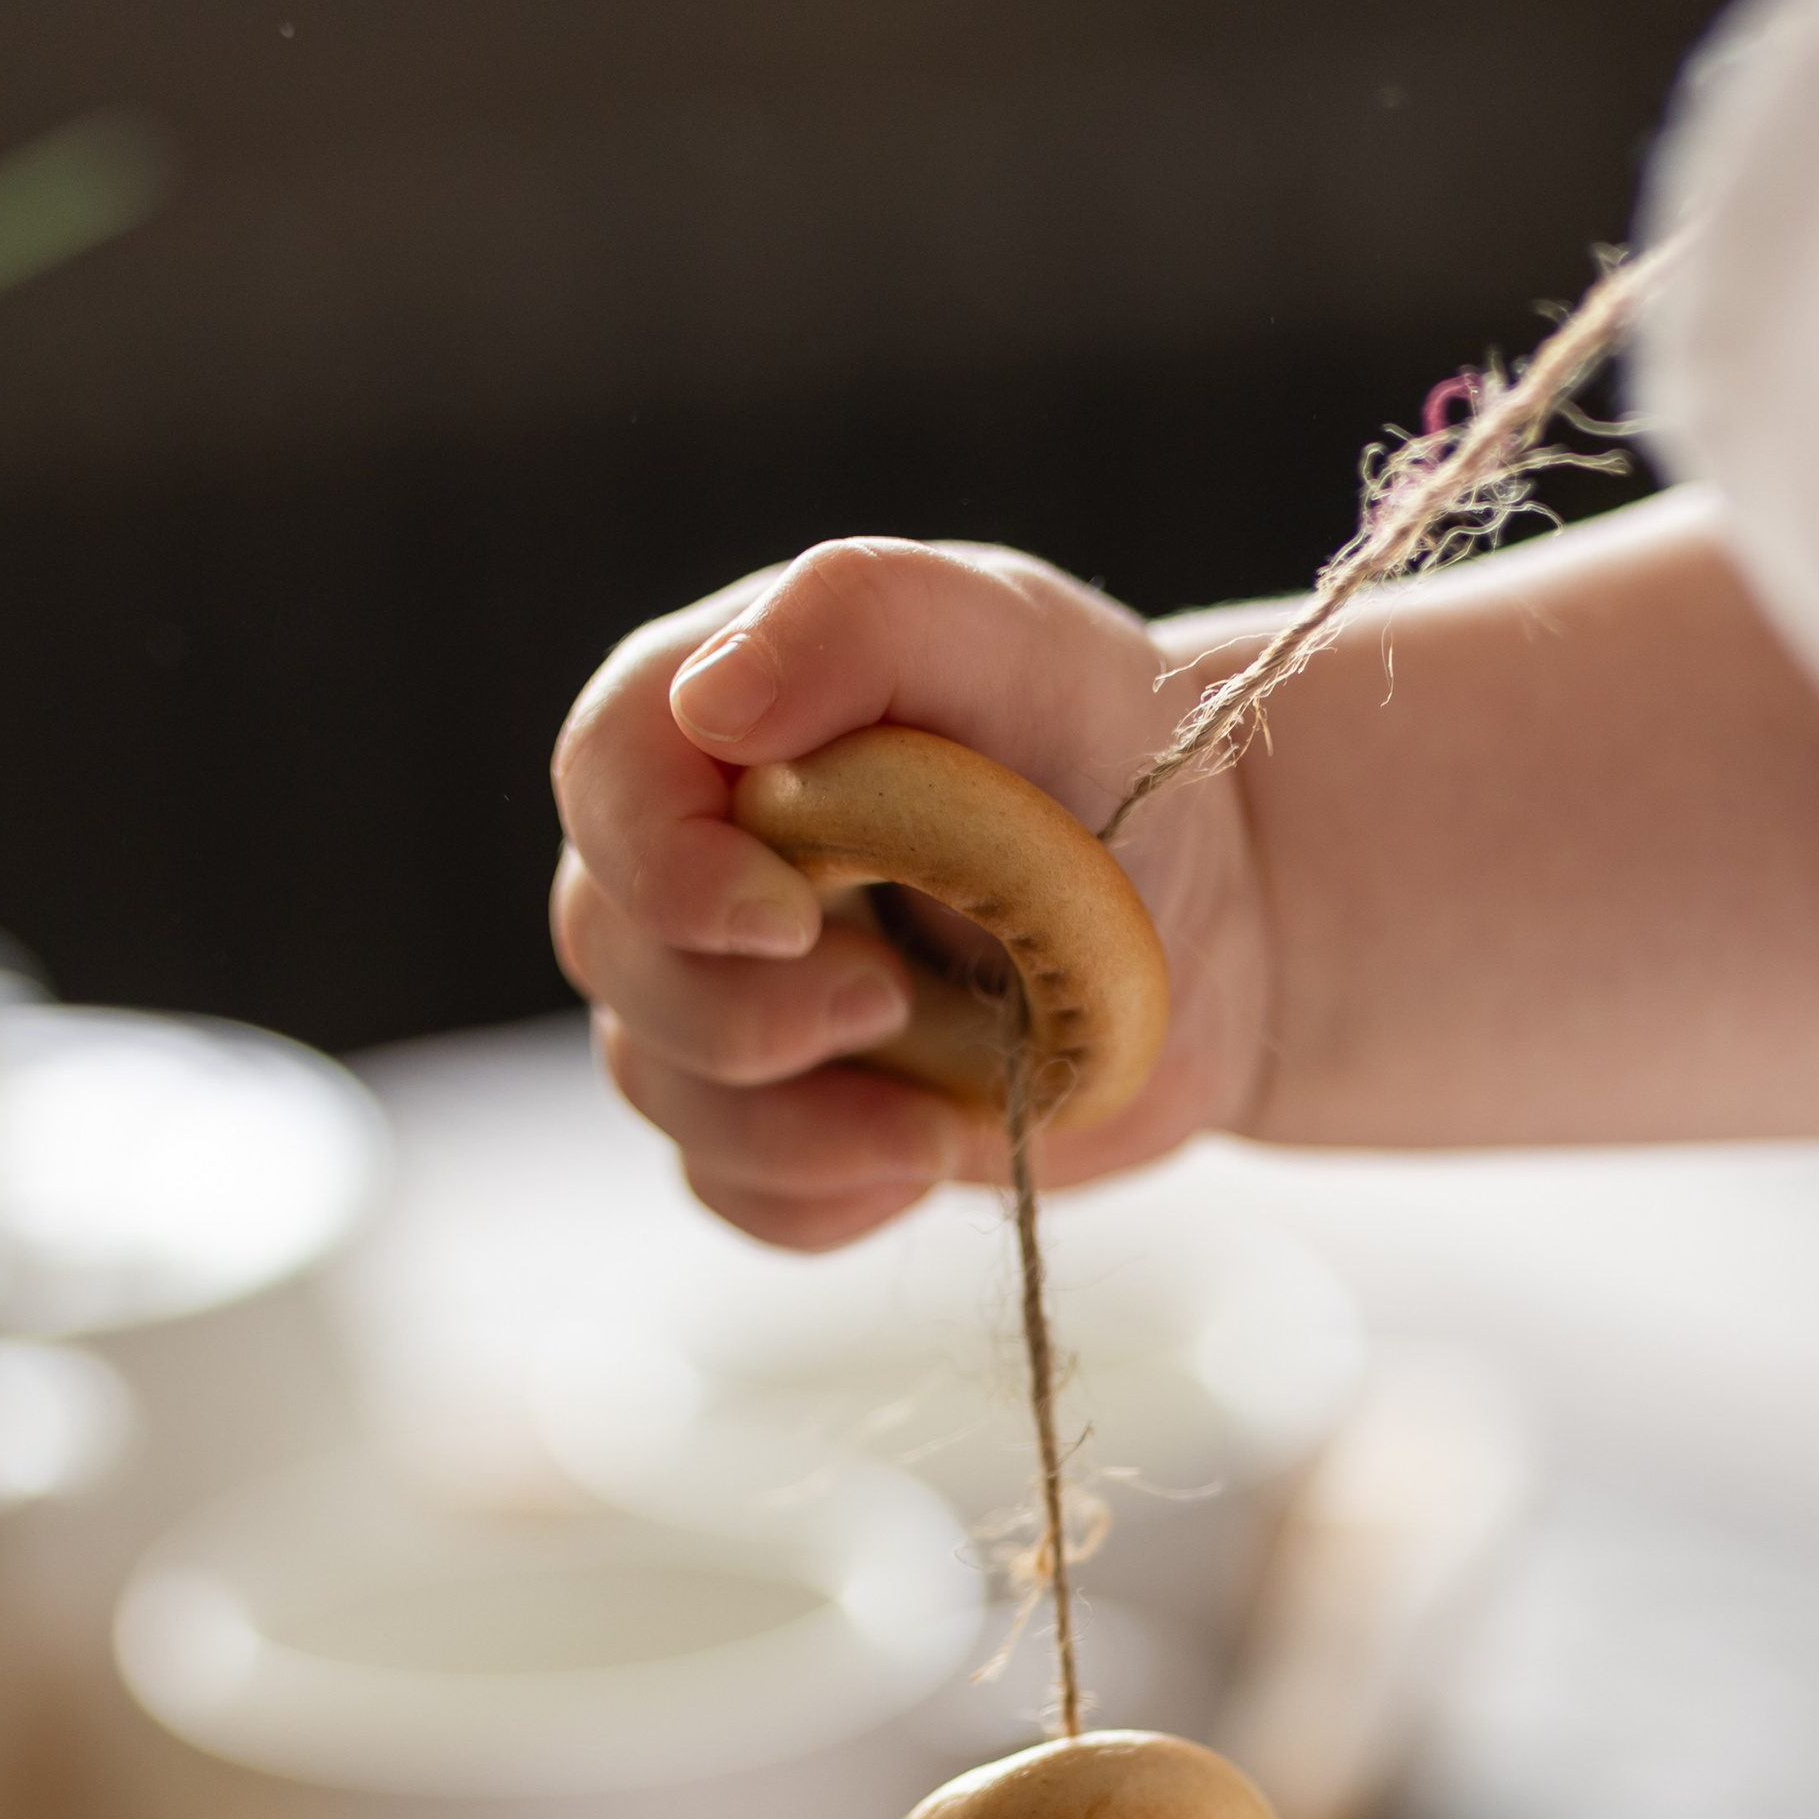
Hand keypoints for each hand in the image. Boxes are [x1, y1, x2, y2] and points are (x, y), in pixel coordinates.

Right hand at [550, 537, 1267, 1248]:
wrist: (1213, 914)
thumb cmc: (1107, 751)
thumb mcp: (1021, 642)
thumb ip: (867, 621)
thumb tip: (711, 697)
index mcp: (718, 717)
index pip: (605, 780)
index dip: (664, 865)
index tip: (790, 915)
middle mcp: (694, 857)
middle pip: (613, 954)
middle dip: (739, 1012)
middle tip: (891, 1000)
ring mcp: (728, 997)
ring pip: (660, 1090)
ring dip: (798, 1125)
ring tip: (941, 1104)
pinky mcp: (787, 1118)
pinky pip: (736, 1195)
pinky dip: (829, 1196)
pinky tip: (928, 1149)